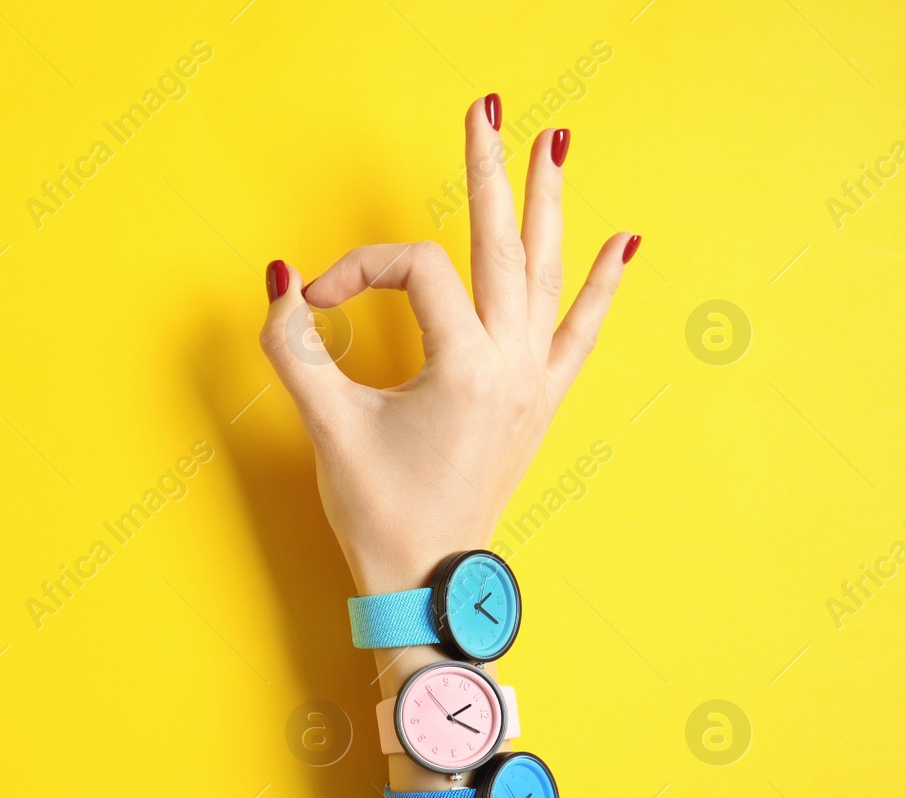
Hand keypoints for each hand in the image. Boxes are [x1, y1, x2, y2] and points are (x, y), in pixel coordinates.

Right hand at [257, 96, 636, 602]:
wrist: (428, 582)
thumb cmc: (380, 513)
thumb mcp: (328, 427)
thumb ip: (294, 348)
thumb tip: (280, 281)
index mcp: (465, 365)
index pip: (415, 270)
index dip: (358, 270)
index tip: (313, 305)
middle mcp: (512, 363)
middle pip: (501, 242)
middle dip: (488, 172)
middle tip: (484, 109)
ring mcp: (534, 381)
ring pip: (547, 273)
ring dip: (547, 205)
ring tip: (554, 143)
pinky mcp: (539, 401)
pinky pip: (579, 331)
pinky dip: (601, 285)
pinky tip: (624, 243)